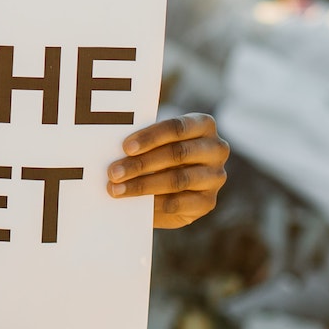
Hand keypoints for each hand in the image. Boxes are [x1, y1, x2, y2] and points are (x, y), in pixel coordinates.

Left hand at [106, 112, 228, 228]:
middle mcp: (216, 148)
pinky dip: (153, 203)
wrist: (172, 185)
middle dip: (141, 164)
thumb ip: (143, 143)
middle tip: (114, 172)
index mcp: (203, 124)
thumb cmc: (159, 153)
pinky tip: (135, 203)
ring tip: (117, 189)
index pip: (177, 127)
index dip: (150, 137)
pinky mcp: (208, 202)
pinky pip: (179, 203)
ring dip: (142, 185)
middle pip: (177, 154)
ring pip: (177, 180)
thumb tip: (113, 150)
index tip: (126, 147)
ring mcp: (215, 176)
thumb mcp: (155, 143)